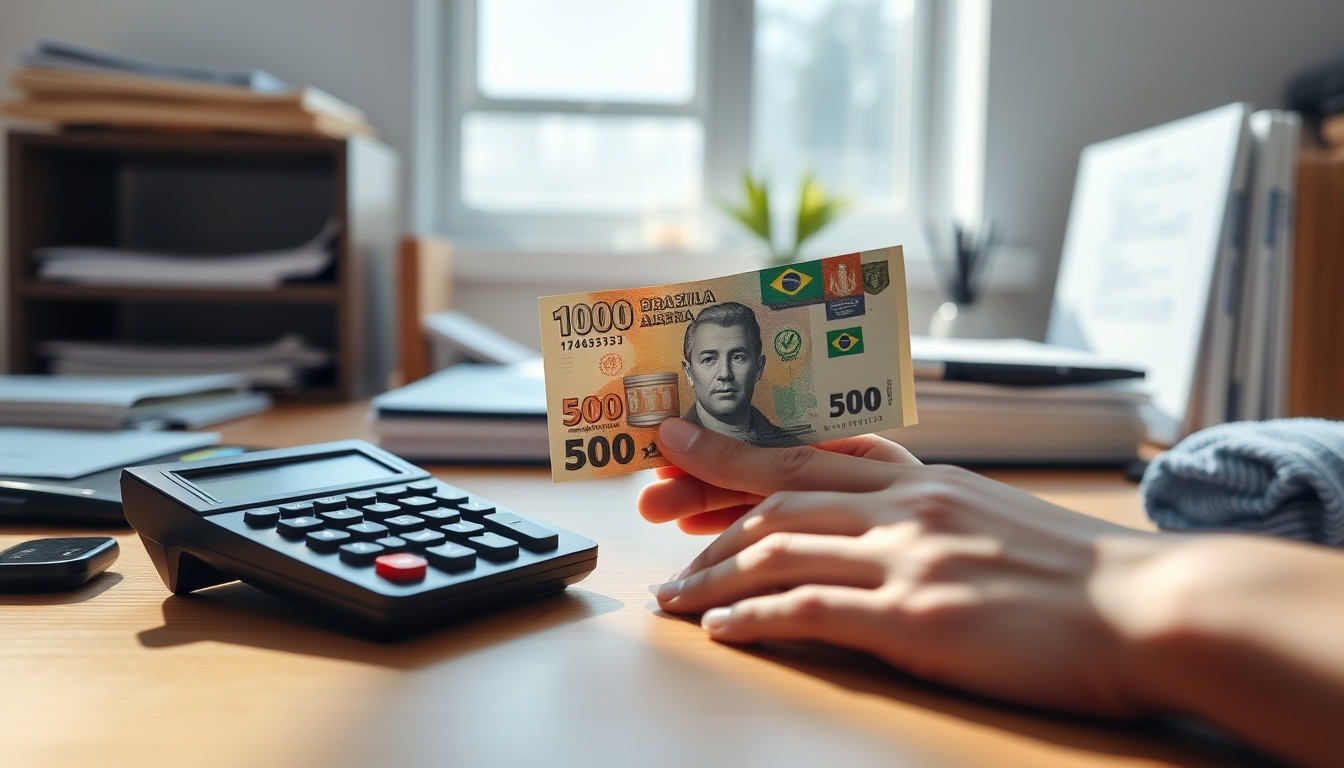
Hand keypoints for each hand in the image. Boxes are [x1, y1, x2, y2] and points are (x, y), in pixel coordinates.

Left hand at [643, 418, 1172, 716]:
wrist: (1153, 606)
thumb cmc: (1078, 570)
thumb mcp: (994, 511)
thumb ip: (927, 503)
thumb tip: (877, 508)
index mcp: (924, 478)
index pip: (807, 451)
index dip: (733, 447)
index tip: (679, 444)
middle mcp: (908, 506)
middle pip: (776, 492)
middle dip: (703, 502)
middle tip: (652, 512)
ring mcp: (910, 559)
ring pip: (779, 547)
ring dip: (713, 569)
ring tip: (673, 593)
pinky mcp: (920, 619)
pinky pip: (811, 611)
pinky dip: (755, 616)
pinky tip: (722, 628)